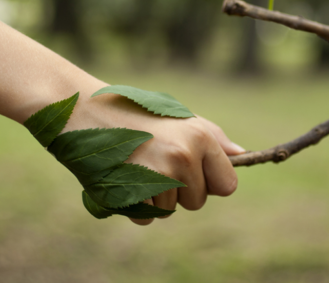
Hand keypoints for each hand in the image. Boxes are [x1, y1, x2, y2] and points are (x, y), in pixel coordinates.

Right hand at [65, 86, 245, 224]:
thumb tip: (242, 155)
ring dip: (156, 196)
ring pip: (171, 210)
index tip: (193, 171)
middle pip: (198, 202)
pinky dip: (136, 206)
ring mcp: (158, 176)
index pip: (228, 185)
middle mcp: (183, 156)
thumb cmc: (135, 112)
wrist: (86, 110)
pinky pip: (147, 218)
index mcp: (200, 137)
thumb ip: (212, 138)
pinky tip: (125, 177)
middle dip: (181, 190)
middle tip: (157, 162)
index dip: (210, 182)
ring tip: (138, 164)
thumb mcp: (178, 117)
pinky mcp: (133, 192)